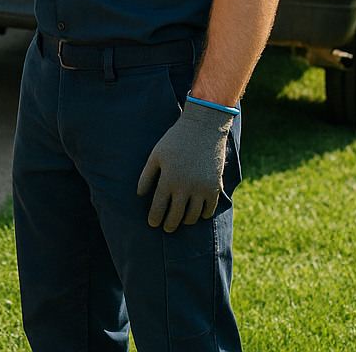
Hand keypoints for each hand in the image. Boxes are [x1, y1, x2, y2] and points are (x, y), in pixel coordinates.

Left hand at [136, 100, 233, 231]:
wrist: (203, 128)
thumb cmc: (175, 140)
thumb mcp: (156, 154)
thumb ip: (147, 175)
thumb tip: (140, 194)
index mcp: (168, 179)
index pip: (159, 207)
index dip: (155, 218)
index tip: (152, 224)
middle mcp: (185, 187)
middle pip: (176, 216)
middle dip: (169, 225)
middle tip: (166, 228)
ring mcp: (201, 189)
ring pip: (193, 217)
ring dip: (186, 221)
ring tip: (181, 221)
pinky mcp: (215, 188)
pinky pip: (209, 210)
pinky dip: (202, 215)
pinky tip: (197, 214)